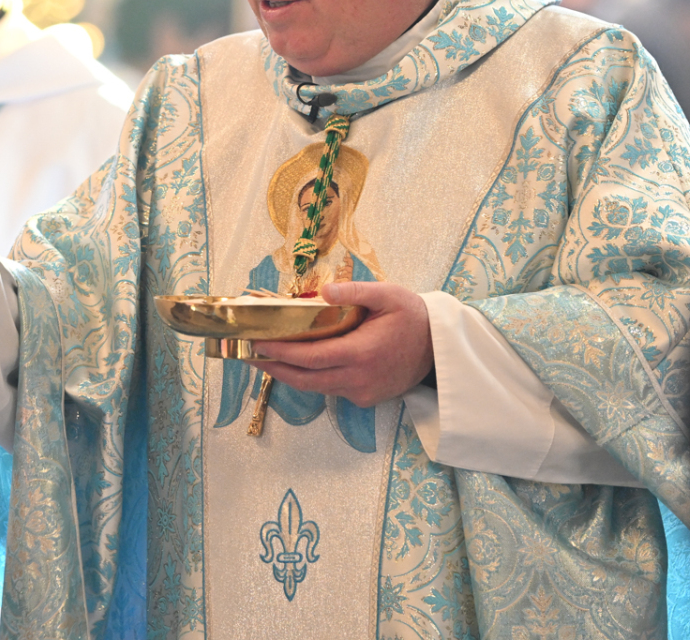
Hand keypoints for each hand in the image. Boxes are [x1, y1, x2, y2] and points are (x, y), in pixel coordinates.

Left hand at [248, 281, 433, 407]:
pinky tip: (297, 363)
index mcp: (362, 352)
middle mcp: (359, 378)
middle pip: (305, 379)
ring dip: (289, 374)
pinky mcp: (366, 398)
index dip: (281, 352)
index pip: (311, 357)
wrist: (440, 348)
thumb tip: (324, 292)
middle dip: (274, 367)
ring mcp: (362, 392)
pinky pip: (330, 389)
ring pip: (316, 387)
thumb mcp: (389, 295)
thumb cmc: (413, 317)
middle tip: (248, 353)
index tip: (257, 342)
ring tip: (264, 358)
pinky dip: (311, 377)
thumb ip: (355, 292)